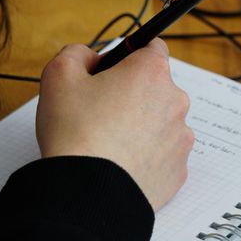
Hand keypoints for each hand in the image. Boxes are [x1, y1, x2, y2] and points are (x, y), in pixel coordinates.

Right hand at [35, 39, 193, 210]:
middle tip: (102, 111)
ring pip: (161, 121)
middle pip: (156, 87)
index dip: (129, 55)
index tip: (114, 70)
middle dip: (134, 93)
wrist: (86, 193)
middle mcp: (175, 100)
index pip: (152, 47)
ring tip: (111, 142)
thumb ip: (77, 53)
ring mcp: (181, 136)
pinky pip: (164, 153)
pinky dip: (148, 154)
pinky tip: (123, 162)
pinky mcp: (179, 167)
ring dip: (143, 125)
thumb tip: (91, 57)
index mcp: (151, 72)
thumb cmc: (75, 133)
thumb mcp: (59, 76)